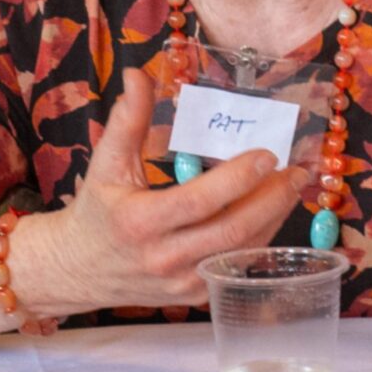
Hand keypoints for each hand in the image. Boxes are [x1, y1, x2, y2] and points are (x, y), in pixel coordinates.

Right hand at [28, 69, 304, 309]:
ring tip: (291, 188)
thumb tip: (138, 75)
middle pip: (232, 231)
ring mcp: (181, 282)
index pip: (199, 201)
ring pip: (241, 252)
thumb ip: (126, 120)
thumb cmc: (95, 213)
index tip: (268, 154)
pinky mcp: (193, 296)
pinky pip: (235, 266)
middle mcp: (163, 258)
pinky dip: (259, 240)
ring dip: (273, 218)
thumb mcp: (104, 164)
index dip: (238, 178)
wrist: (76, 270)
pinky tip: (271, 214)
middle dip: (272, 199)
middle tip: (296, 172)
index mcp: (139, 222)